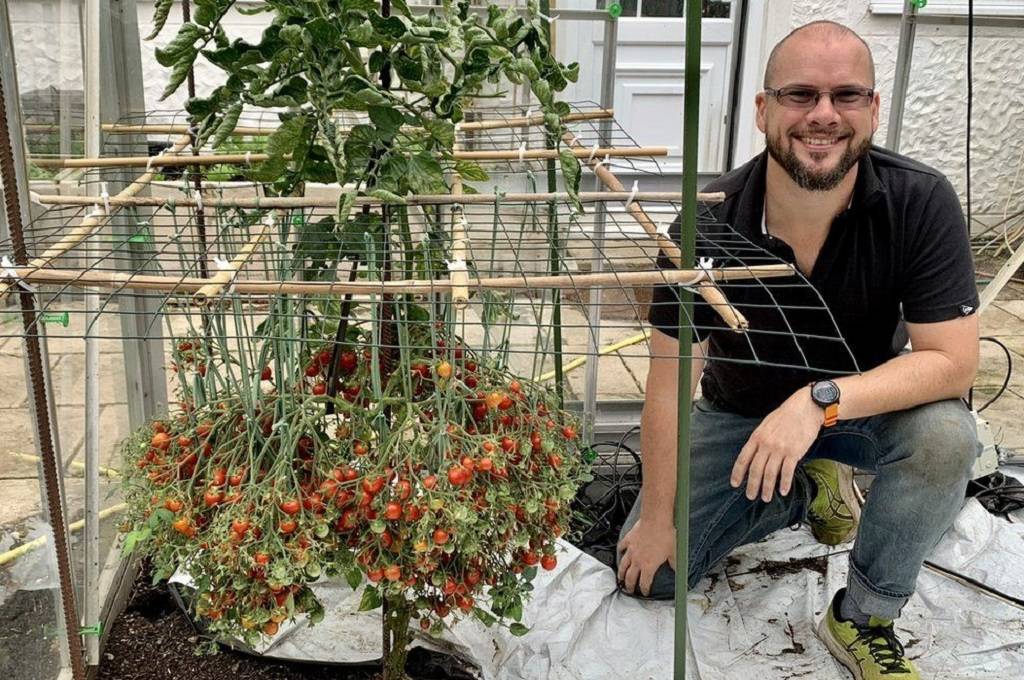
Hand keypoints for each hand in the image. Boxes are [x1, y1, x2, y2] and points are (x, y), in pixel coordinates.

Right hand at [617, 518, 675, 596]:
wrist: (656, 520)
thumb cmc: (665, 535)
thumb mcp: (674, 553)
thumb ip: (674, 564)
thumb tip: (678, 571)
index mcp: (649, 566)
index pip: (645, 583)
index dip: (644, 590)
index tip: (644, 592)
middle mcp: (638, 560)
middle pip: (630, 577)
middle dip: (629, 586)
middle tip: (629, 590)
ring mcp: (631, 550)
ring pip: (623, 565)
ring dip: (621, 573)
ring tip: (620, 578)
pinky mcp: (628, 540)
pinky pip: (621, 547)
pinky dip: (620, 551)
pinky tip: (620, 552)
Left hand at [730, 388, 822, 502]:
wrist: (806, 408)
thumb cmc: (785, 415)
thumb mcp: (766, 424)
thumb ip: (759, 439)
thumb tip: (753, 454)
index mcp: (756, 437)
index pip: (743, 459)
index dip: (738, 473)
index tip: (735, 484)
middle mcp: (766, 444)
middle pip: (755, 469)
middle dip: (752, 485)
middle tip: (750, 497)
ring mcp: (780, 449)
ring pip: (770, 473)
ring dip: (767, 488)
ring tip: (766, 498)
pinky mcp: (794, 452)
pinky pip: (787, 472)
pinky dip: (784, 483)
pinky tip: (783, 491)